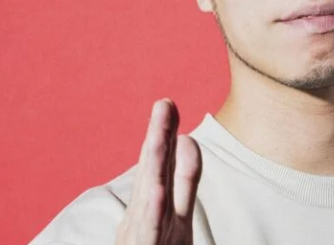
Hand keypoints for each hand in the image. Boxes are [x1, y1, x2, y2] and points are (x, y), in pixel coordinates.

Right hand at [115, 99, 201, 244]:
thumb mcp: (172, 212)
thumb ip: (184, 177)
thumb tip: (188, 139)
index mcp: (155, 203)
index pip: (164, 163)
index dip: (166, 134)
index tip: (169, 104)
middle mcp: (147, 215)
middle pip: (155, 171)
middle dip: (158, 135)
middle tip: (164, 102)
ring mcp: (144, 234)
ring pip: (150, 195)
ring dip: (152, 162)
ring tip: (156, 134)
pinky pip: (150, 233)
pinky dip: (151, 213)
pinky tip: (157, 191)